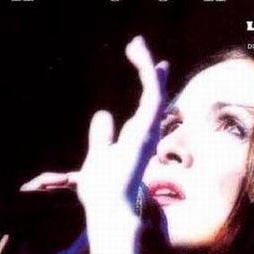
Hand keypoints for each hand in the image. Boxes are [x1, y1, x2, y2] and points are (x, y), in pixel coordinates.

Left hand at [77, 36, 167, 233]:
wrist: (108, 208)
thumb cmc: (104, 191)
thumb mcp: (98, 156)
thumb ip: (102, 137)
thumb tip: (103, 114)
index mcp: (136, 140)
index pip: (147, 109)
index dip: (149, 87)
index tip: (148, 68)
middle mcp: (146, 135)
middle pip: (155, 98)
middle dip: (152, 73)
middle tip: (142, 49)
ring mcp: (149, 132)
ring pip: (156, 93)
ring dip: (148, 67)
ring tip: (136, 45)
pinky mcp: (147, 130)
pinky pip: (153, 96)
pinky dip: (147, 74)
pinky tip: (140, 56)